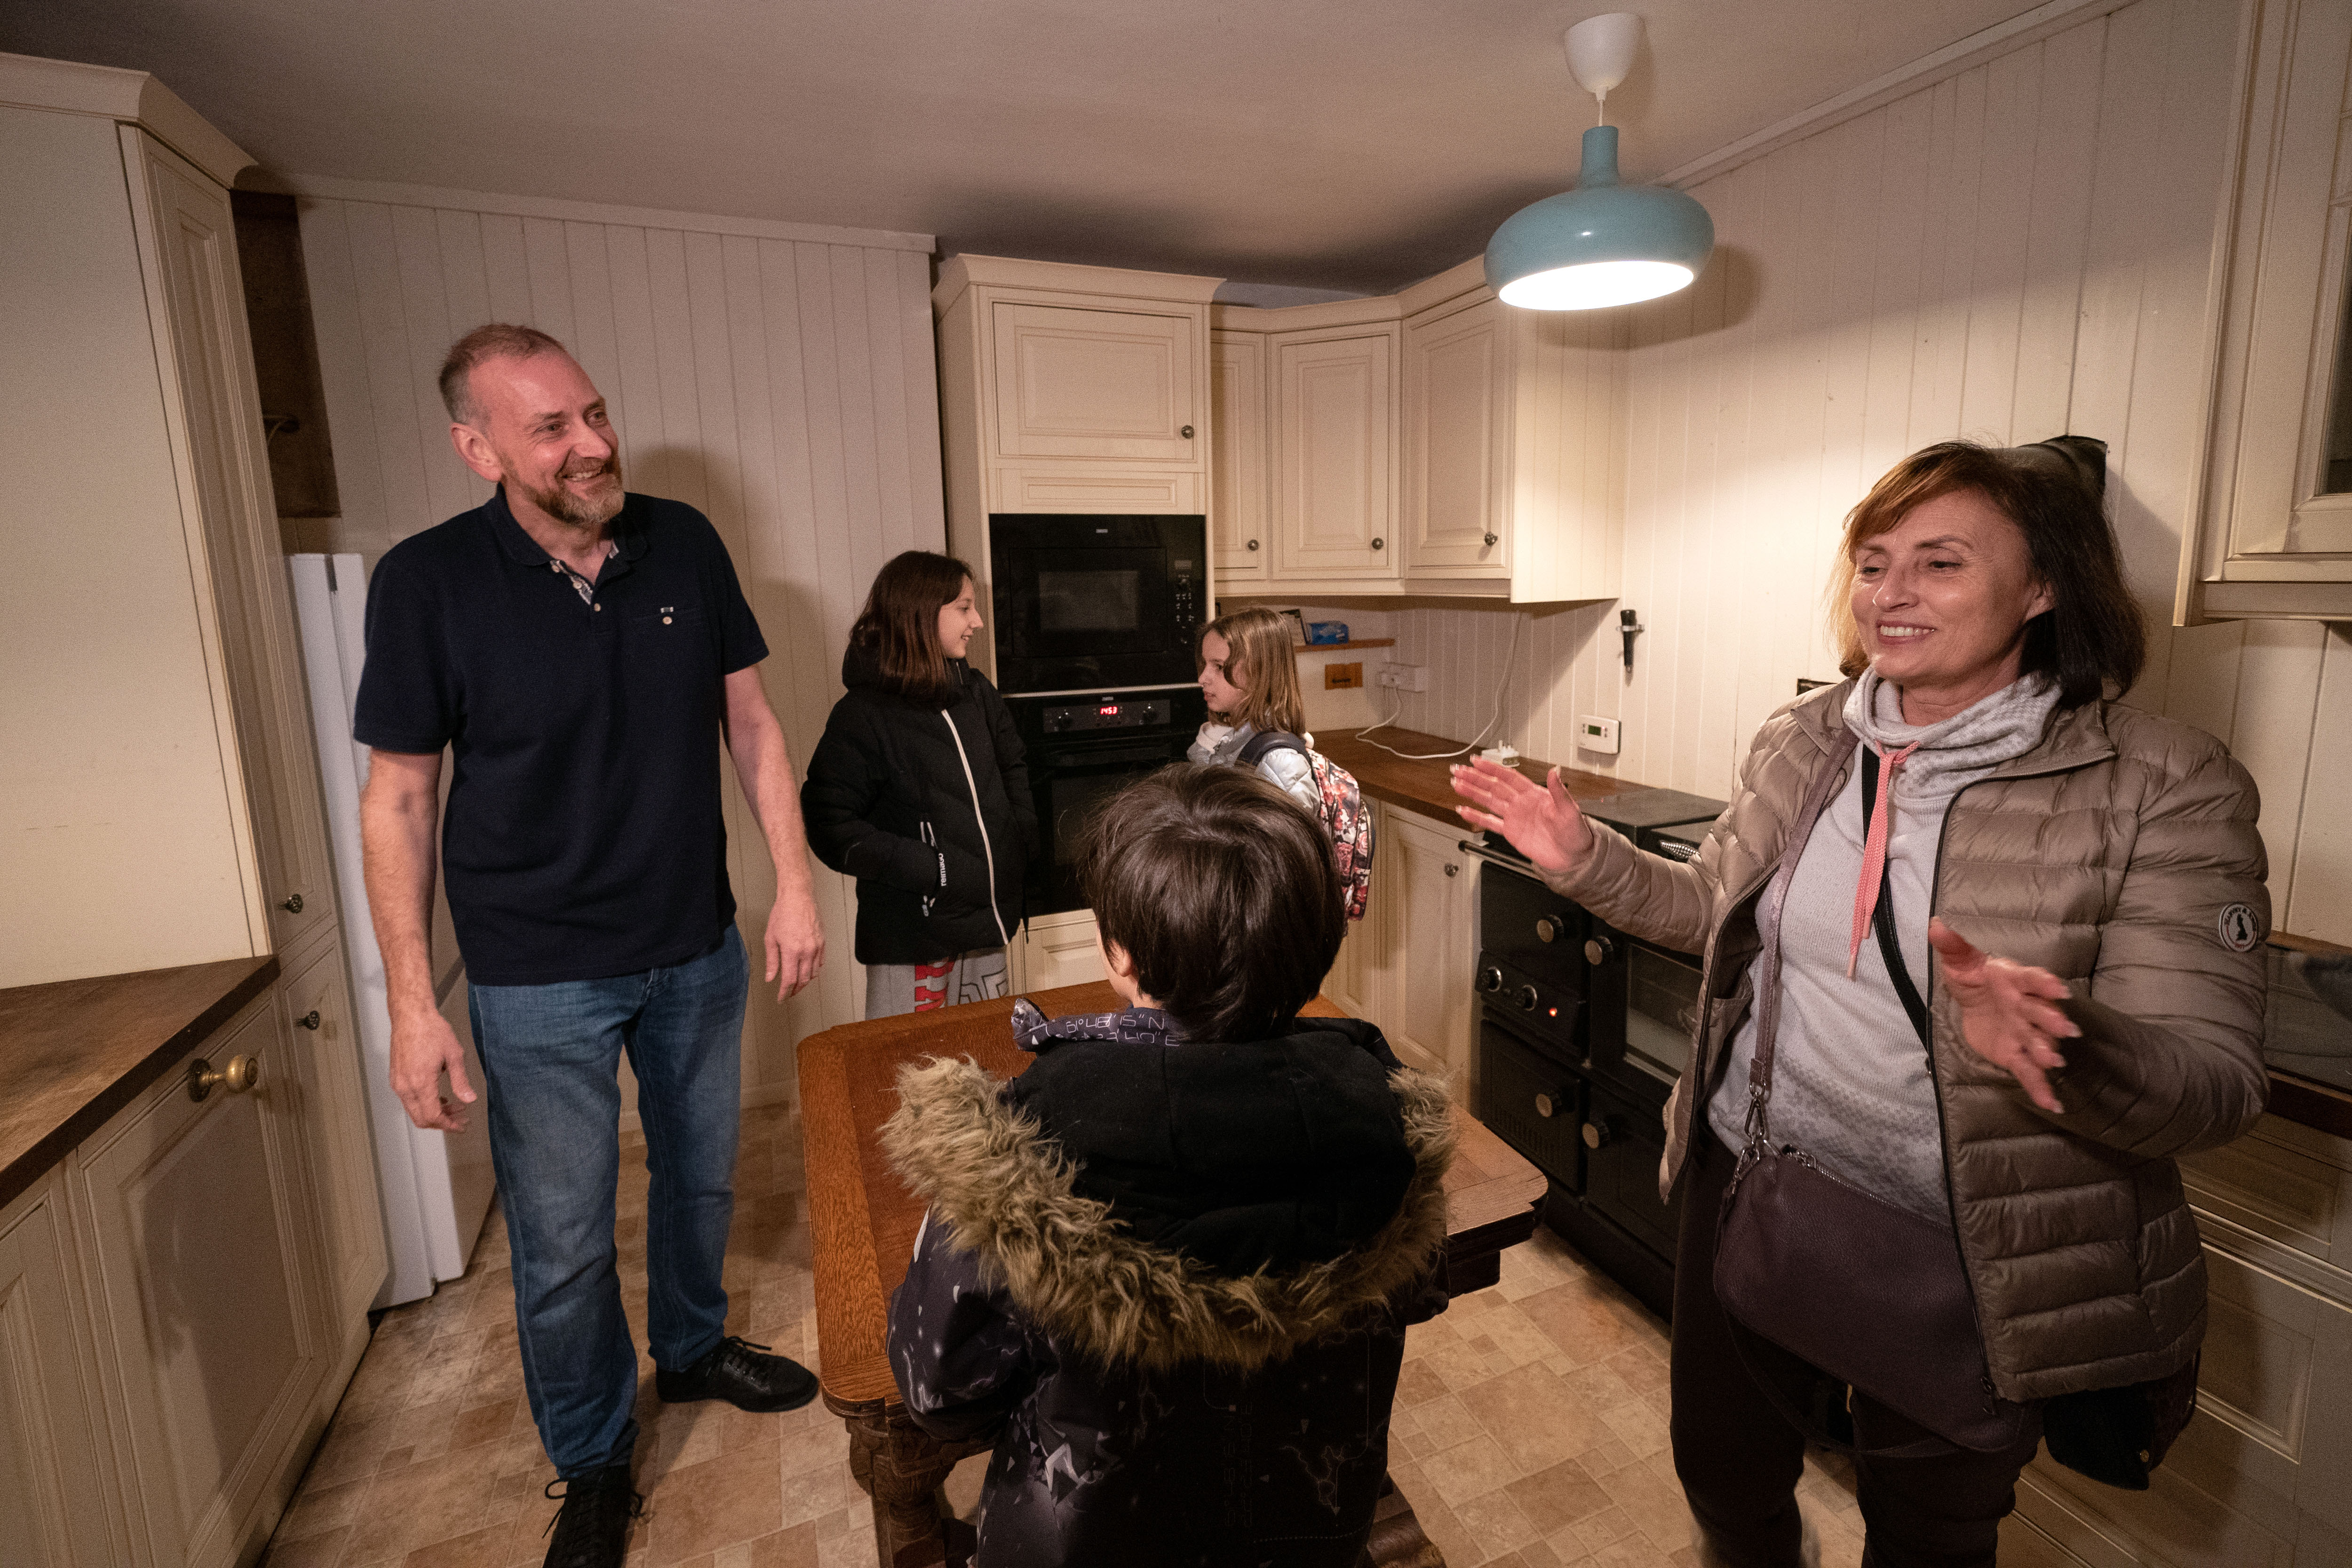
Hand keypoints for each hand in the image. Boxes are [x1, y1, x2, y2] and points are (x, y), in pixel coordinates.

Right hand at [389, 1005, 475, 1131]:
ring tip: (453, 1105)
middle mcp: (405, 1086)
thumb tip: (469, 1099)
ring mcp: (398, 1083)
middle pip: (421, 1119)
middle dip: (442, 1122)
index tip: (461, 1125)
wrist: (412, 1016)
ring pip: (414, 1111)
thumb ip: (461, 1081)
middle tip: (460, 1117)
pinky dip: (423, 1104)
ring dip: (433, 1113)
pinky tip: (438, 1096)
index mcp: (421, 1083)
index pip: (433, 1116)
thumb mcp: (454, 1055)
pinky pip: (408, 1100)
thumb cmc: (431, 1030)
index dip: (449, 1125)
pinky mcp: (396, 1078)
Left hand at [765, 883, 825, 1000]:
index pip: (789, 980)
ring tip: (797, 984)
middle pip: (803, 980)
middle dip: (795, 990)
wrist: (798, 898)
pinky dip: (814, 970)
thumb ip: (772, 960)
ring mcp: (817, 947)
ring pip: (814, 973)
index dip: (784, 992)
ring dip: (805, 982)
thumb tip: (770, 977)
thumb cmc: (782, 914)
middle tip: (789, 993)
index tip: (780, 998)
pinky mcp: (823, 942)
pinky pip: (821, 962)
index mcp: (792, 951)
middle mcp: (807, 951)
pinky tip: (808, 970)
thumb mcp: (770, 938)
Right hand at [1450, 756, 1593, 878]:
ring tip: (1456, 785)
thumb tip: (1555, 771)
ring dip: (1472, 793)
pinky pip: (1490, 823)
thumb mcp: (1570, 810)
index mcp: (1534, 794)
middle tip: (1459, 770)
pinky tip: (1464, 810)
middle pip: (1493, 786)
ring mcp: (1515, 817)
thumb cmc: (1576, 833)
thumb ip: (1559, 790)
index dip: (1492, 768)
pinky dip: (1476, 817)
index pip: (1509, 777)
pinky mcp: (1511, 833)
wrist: (1574, 857)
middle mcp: (1521, 803)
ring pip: (1488, 801)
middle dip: (1475, 778)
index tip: (1477, 761)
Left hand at [1928, 918, 2080, 1114]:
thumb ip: (1952, 945)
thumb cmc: (1973, 975)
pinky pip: (2029, 1072)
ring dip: (2047, 1052)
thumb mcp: (1959, 960)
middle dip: (2052, 1021)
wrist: (1975, 999)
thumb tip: (1937, 925)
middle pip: (2041, 1013)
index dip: (2044, 984)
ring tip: (2054, 1062)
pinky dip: (2040, 1087)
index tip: (2059, 990)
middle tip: (2066, 1031)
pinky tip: (2053, 1103)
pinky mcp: (2016, 1054)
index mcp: (2013, 980)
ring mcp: (2023, 1032)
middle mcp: (2024, 1007)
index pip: (2032, 980)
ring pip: (2038, 1043)